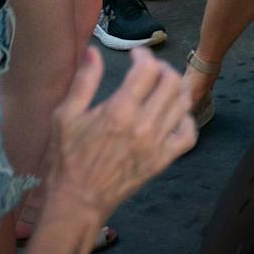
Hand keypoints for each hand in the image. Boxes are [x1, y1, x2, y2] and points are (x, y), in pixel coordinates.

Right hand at [46, 47, 195, 218]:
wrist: (77, 202)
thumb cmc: (67, 159)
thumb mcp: (65, 116)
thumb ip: (83, 82)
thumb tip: (94, 51)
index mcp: (119, 111)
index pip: (148, 69)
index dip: (144, 55)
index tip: (135, 54)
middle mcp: (144, 125)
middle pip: (172, 82)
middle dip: (162, 68)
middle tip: (150, 69)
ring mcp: (157, 144)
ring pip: (183, 104)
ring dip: (177, 88)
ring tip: (163, 86)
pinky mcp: (163, 161)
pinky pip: (188, 135)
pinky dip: (186, 120)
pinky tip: (174, 115)